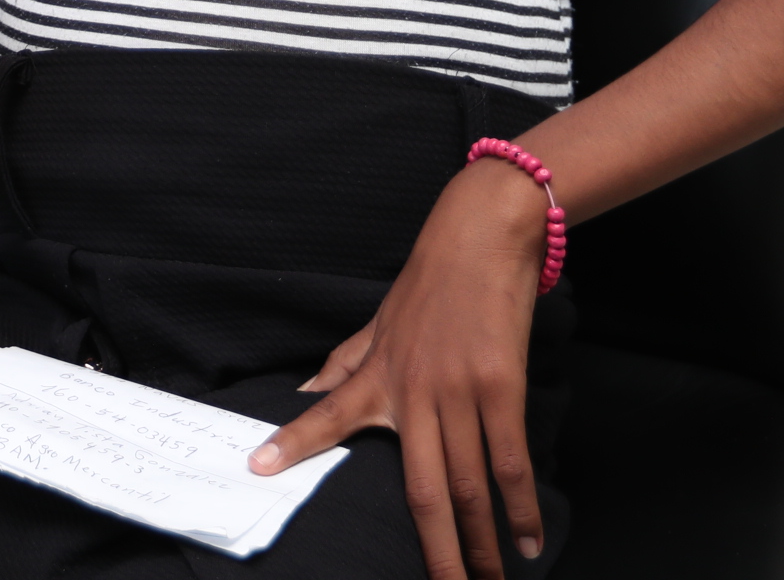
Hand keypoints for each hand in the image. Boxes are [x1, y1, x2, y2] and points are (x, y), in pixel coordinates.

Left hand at [249, 159, 548, 579]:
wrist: (481, 235)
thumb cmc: (431, 281)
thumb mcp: (378, 321)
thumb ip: (344, 364)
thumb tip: (305, 393)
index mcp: (376, 376)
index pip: (325, 416)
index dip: (293, 444)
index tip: (257, 469)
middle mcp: (412, 391)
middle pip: (418, 489)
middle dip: (431, 550)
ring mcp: (458, 391)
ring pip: (467, 486)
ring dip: (478, 541)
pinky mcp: (501, 386)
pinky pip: (509, 460)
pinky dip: (519, 506)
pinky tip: (525, 541)